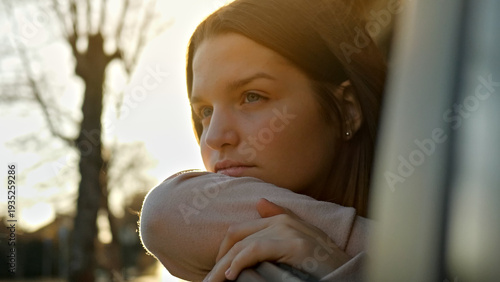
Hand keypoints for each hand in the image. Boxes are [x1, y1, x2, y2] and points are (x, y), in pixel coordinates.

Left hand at [204, 198, 350, 280]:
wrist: (349, 272)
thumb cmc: (322, 263)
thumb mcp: (300, 240)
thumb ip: (280, 219)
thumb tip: (260, 202)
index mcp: (280, 219)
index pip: (239, 231)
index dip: (222, 251)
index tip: (215, 270)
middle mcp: (282, 220)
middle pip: (236, 236)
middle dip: (218, 259)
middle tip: (207, 280)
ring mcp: (288, 229)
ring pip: (241, 244)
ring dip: (222, 266)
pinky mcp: (294, 243)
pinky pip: (256, 250)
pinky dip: (239, 262)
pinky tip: (231, 275)